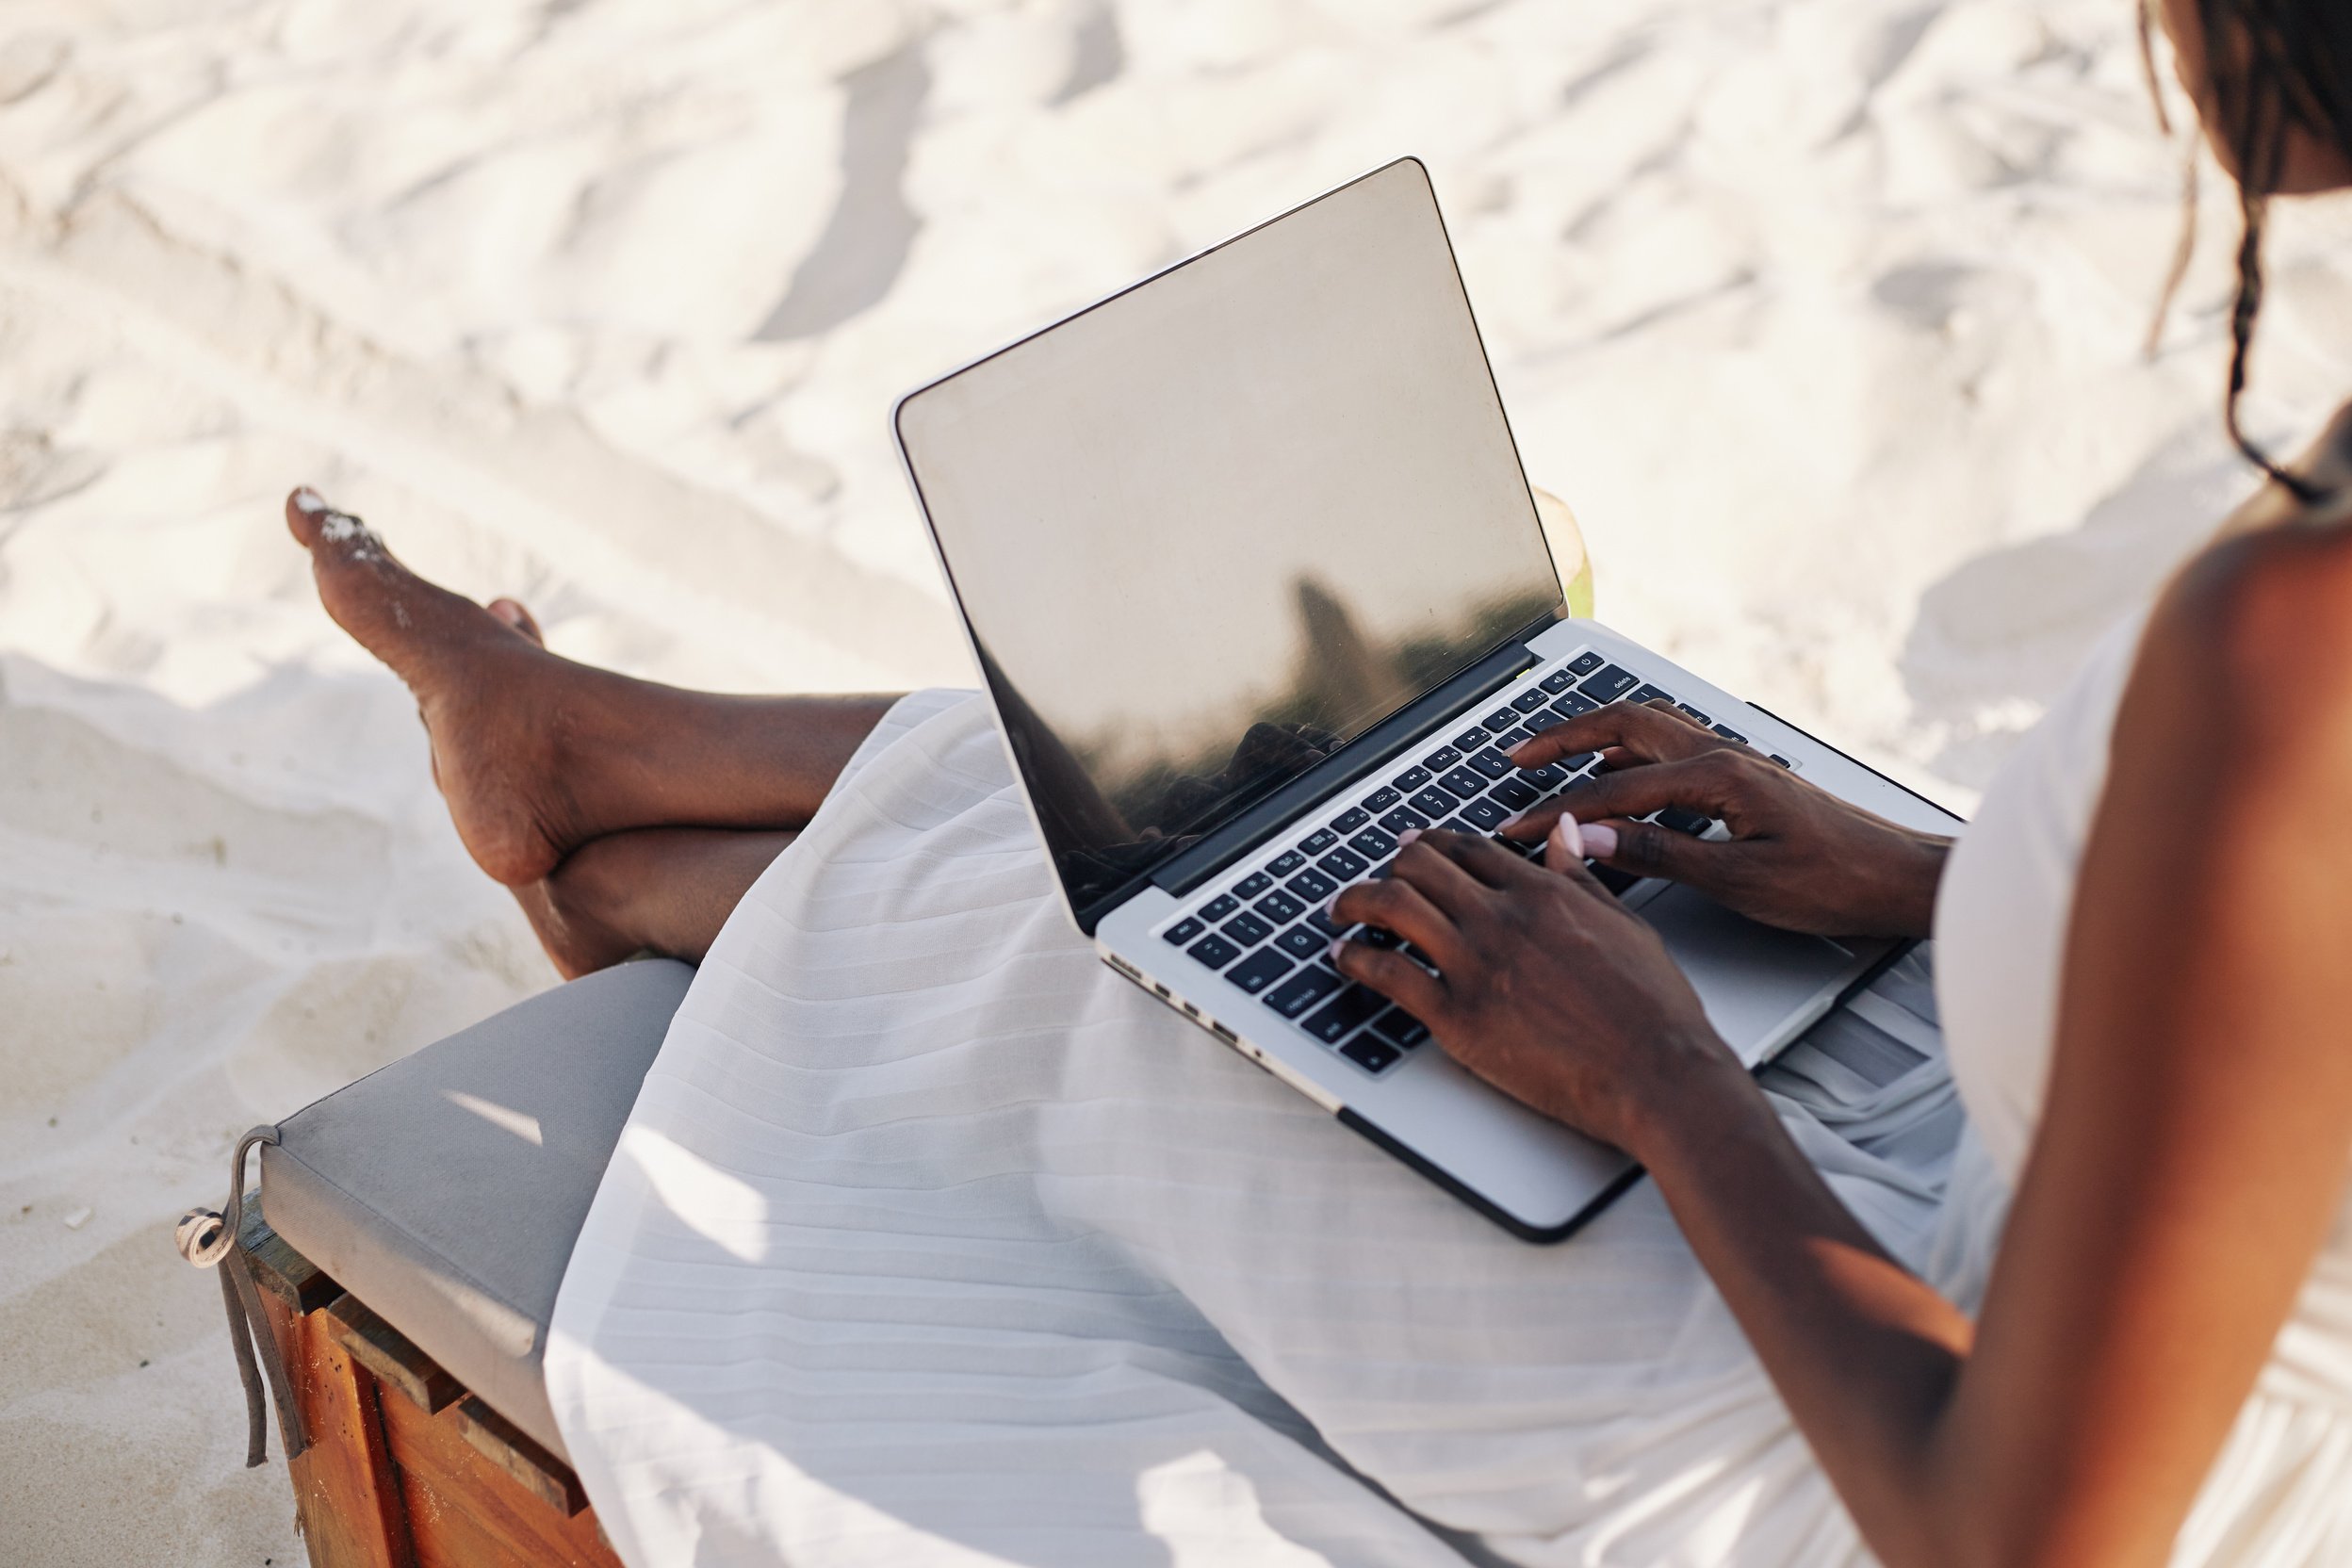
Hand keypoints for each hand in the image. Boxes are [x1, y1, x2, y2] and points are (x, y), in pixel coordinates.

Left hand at [1328, 827, 1748, 1153]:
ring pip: (1392, 907)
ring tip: (1341, 908)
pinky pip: (1388, 973)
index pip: (1469, 848)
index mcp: (1544, 894)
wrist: (1658, 1071)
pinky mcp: (1457, 1017)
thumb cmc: (1654, 1009)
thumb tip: (1564, 832)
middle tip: (1376, 875)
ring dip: (1356, 901)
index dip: (1433, 844)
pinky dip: (1355, 959)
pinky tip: (1343, 957)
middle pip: (1421, 867)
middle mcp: (1503, 919)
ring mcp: (1476, 965)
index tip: (1415, 847)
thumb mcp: (1626, 924)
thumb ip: (1583, 876)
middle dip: (1391, 865)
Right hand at [1503, 702, 1951, 938]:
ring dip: (1597, 736)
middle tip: (1517, 755)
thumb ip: (1663, 854)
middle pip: (1626, 724)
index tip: (1515, 828)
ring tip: (1554, 755)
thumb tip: (1596, 837)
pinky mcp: (1747, 779)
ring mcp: (1737, 763)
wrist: (1903, 878)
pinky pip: (1673, 750)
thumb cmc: (1836, 883)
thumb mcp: (1742, 881)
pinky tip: (1621, 778)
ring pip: (1650, 730)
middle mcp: (1724, 756)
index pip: (1614, 790)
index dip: (1558, 810)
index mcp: (1718, 776)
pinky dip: (1632, 754)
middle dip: (1565, 736)